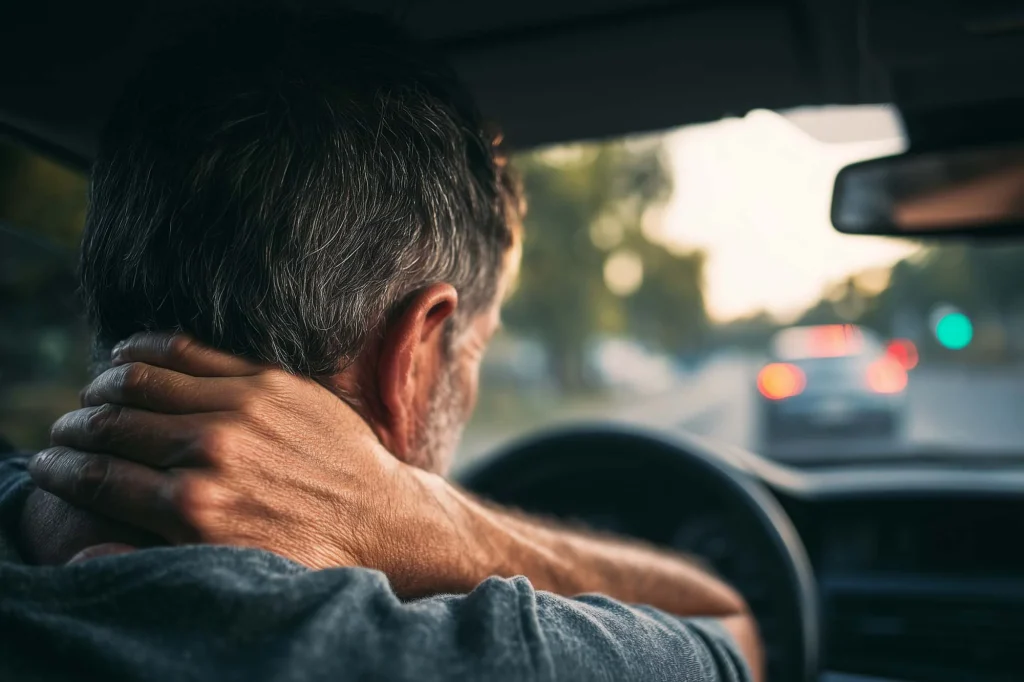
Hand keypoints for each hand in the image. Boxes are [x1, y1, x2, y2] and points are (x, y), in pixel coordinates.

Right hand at [29, 334, 480, 593]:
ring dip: (104, 385)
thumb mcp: (231, 569)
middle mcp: (210, 452)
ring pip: (142, 380)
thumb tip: (90, 545)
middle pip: (112, 425)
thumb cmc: (305, 551)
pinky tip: (127, 352)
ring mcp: (240, 409)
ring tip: (92, 393)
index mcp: (192, 508)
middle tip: (64, 430)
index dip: (60, 468)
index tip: (48, 463)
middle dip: (75, 427)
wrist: (380, 519)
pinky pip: (189, 350)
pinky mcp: (268, 380)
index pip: (99, 476)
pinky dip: (146, 348)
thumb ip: (160, 552)